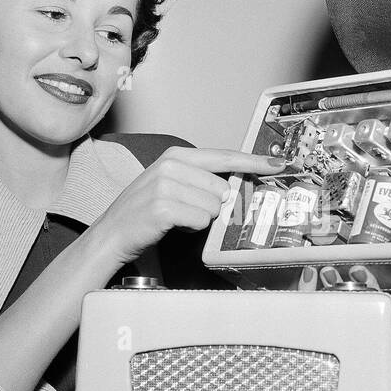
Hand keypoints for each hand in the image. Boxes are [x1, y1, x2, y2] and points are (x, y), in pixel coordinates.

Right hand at [89, 146, 285, 265]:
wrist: (111, 234)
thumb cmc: (145, 213)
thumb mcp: (171, 186)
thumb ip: (201, 181)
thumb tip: (235, 189)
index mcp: (176, 156)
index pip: (224, 156)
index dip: (254, 161)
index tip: (278, 163)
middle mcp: (171, 165)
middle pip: (223, 189)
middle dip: (212, 207)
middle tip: (187, 212)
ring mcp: (165, 185)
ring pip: (214, 206)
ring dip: (200, 219)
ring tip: (177, 219)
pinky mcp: (163, 207)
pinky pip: (201, 220)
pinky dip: (191, 229)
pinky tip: (172, 227)